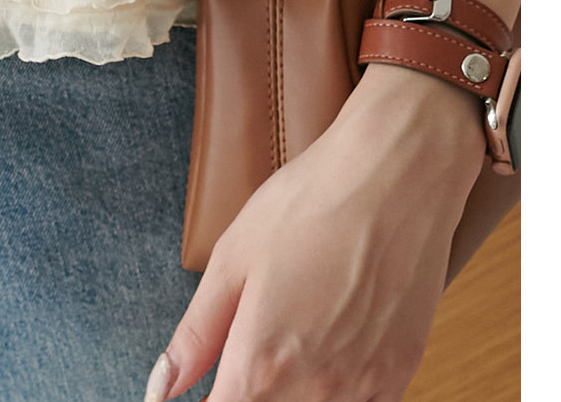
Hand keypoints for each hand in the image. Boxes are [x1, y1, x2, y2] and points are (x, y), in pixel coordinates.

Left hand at [148, 64, 487, 400]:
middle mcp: (314, 390)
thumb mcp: (231, 260)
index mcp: (261, 363)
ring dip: (289, 394)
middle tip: (243, 351)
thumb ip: (195, 336)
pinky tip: (323, 358)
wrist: (394, 180)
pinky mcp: (399, 376)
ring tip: (284, 344)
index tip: (201, 389)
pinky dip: (335, 395)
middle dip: (245, 395)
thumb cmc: (308, 207)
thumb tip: (161, 388)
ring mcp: (362, 388)